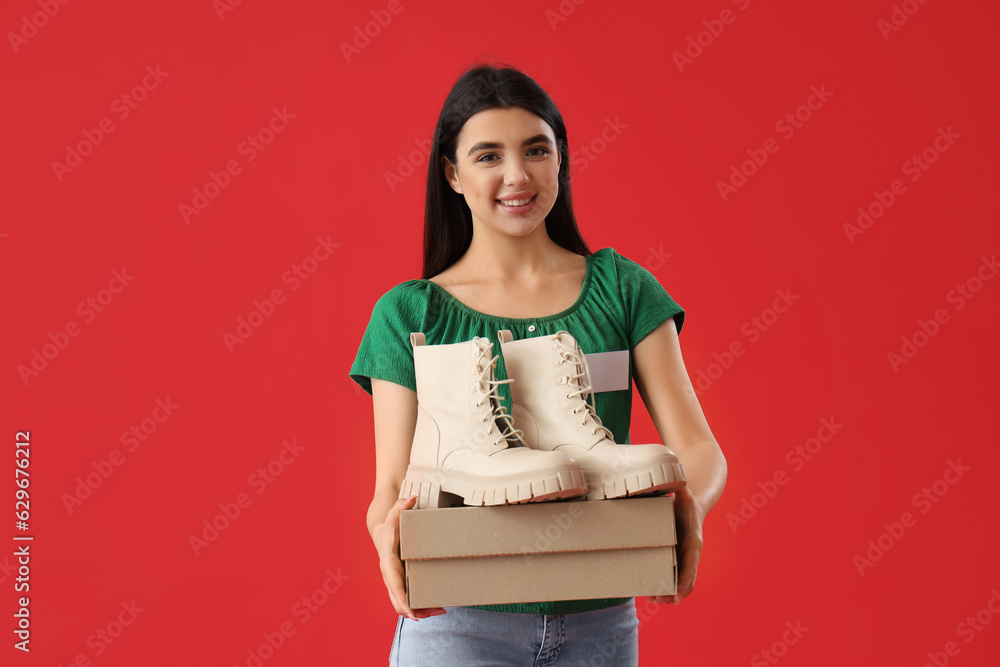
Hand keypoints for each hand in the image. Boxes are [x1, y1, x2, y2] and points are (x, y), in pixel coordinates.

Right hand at [375, 495, 447, 619]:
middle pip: (399, 602)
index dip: (403, 601)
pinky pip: (409, 598)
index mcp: (388, 565)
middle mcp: (390, 577)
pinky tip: (435, 604)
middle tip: (436, 611)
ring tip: (440, 609)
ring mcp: (396, 581)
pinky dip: (421, 604)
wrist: (382, 533)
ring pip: (404, 604)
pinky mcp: (403, 582)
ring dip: (421, 610)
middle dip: (416, 611)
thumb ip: (401, 505)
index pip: (394, 587)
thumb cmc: (390, 526)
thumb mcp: (394, 515)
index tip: (413, 612)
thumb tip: (411, 498)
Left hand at [649, 486, 703, 604]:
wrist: (693, 507)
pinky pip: (675, 579)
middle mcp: (691, 555)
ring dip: (668, 595)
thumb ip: (680, 488)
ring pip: (681, 584)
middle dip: (674, 593)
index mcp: (693, 542)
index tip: (675, 594)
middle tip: (658, 599)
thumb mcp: (684, 494)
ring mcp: (685, 559)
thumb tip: (675, 477)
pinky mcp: (677, 560)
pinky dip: (666, 589)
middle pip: (687, 580)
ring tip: (653, 600)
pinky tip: (651, 593)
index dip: (683, 581)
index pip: (691, 566)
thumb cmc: (687, 502)